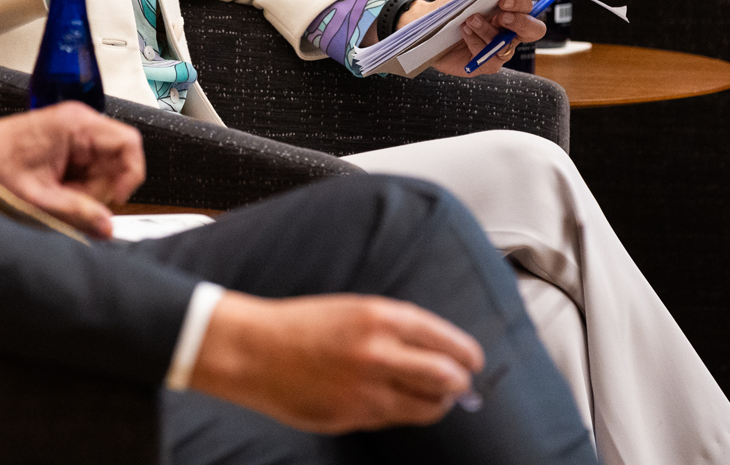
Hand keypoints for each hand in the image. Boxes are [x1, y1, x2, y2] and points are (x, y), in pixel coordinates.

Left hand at [0, 103, 144, 238]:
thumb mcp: (36, 197)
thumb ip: (75, 213)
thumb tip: (107, 228)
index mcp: (76, 125)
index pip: (129, 144)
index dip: (129, 176)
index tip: (113, 201)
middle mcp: (79, 124)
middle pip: (117, 161)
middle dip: (98, 190)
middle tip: (70, 203)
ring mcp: (73, 135)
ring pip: (102, 170)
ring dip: (85, 192)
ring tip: (54, 198)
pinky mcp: (66, 146)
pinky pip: (87, 172)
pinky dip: (75, 188)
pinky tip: (53, 193)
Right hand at [190, 291, 482, 432]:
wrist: (255, 351)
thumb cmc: (305, 326)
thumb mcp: (356, 310)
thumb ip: (398, 329)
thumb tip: (439, 352)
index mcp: (382, 318)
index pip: (446, 340)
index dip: (467, 354)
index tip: (473, 360)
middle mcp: (379, 354)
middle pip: (447, 378)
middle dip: (461, 383)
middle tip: (462, 383)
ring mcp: (367, 389)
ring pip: (427, 407)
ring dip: (438, 404)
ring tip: (436, 397)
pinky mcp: (354, 416)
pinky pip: (396, 419)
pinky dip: (406, 412)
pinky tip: (399, 401)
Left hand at [424, 0, 545, 77]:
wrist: (428, 25)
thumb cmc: (452, 5)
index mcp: (510, 11)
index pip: (529, 9)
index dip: (521, 5)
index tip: (504, 0)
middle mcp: (509, 31)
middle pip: (533, 30)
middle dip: (520, 22)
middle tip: (500, 16)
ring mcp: (499, 49)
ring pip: (506, 44)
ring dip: (487, 30)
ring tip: (470, 20)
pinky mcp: (485, 64)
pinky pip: (489, 57)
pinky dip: (475, 42)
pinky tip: (465, 32)